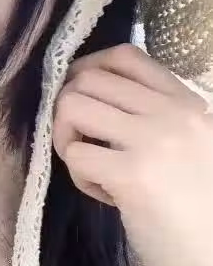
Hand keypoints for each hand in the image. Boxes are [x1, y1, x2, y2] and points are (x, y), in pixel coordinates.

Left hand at [52, 43, 212, 265]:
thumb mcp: (193, 146)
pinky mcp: (132, 175)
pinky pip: (74, 154)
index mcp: (187, 102)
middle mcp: (171, 113)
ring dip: (66, 137)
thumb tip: (88, 96)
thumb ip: (156, 118)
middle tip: (83, 143)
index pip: (124, 55)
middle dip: (68, 109)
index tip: (81, 97)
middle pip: (87, 78)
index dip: (87, 69)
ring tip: (91, 167)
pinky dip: (77, 175)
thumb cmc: (204, 210)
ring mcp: (153, 142)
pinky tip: (106, 196)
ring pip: (71, 107)